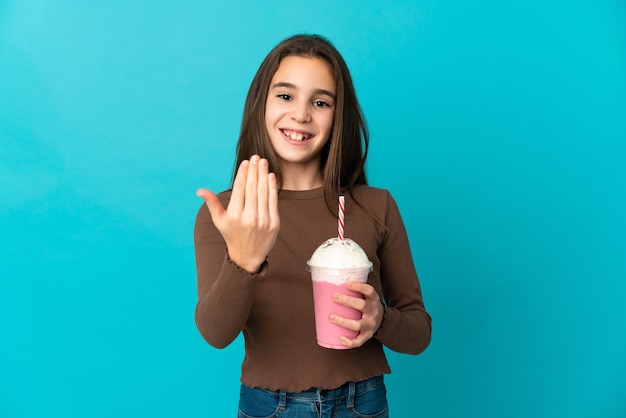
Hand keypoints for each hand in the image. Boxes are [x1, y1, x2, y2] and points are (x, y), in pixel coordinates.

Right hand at [196, 155, 279, 272]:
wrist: (248, 256)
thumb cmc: (232, 234)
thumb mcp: (219, 220)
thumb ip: (212, 204)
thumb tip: (200, 191)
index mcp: (234, 215)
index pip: (240, 189)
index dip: (243, 174)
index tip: (245, 162)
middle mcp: (248, 218)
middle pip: (252, 188)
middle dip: (254, 170)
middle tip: (255, 157)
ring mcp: (262, 221)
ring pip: (263, 192)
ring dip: (263, 175)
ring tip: (263, 162)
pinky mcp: (274, 224)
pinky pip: (273, 201)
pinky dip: (272, 187)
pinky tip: (270, 176)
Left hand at [329, 281, 383, 347]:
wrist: (382, 321)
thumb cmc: (367, 305)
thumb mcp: (366, 296)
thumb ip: (355, 290)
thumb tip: (333, 279)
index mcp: (373, 299)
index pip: (369, 291)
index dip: (359, 286)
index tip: (348, 282)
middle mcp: (373, 312)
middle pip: (362, 306)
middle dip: (347, 301)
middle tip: (334, 297)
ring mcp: (371, 325)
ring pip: (358, 324)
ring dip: (344, 321)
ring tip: (331, 317)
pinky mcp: (367, 335)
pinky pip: (359, 341)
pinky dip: (350, 342)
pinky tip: (340, 338)